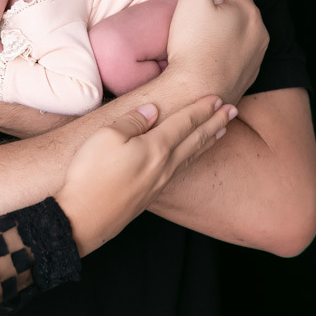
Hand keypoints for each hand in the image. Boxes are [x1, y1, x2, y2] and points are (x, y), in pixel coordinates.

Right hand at [54, 95, 236, 255]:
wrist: (83, 218)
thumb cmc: (90, 175)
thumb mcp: (106, 136)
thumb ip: (133, 121)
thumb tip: (153, 110)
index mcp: (156, 147)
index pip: (185, 122)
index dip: (202, 108)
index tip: (218, 98)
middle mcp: (164, 165)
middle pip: (196, 139)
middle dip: (215, 122)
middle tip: (233, 110)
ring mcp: (159, 181)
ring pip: (191, 156)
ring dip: (209, 140)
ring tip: (223, 131)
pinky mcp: (151, 194)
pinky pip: (182, 169)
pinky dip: (195, 157)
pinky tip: (192, 156)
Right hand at [163, 0, 267, 102]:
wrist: (199, 90)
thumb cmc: (195, 44)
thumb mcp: (192, 0)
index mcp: (248, 11)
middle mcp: (259, 33)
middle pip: (241, 8)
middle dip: (222, 3)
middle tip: (199, 5)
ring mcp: (256, 57)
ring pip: (242, 32)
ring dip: (226, 26)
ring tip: (204, 30)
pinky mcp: (248, 76)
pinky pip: (239, 54)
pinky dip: (227, 48)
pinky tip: (210, 53)